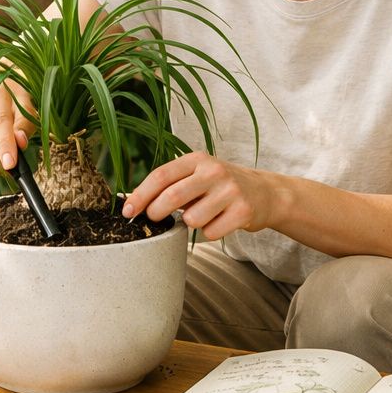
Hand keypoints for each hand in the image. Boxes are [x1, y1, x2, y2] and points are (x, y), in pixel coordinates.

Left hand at [122, 152, 275, 239]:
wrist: (264, 192)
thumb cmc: (219, 186)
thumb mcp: (196, 175)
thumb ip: (169, 185)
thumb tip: (131, 202)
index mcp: (196, 159)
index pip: (161, 176)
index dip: (140, 196)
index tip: (127, 212)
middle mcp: (214, 171)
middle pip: (172, 197)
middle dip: (157, 212)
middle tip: (156, 218)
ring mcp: (230, 190)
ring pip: (192, 219)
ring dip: (190, 224)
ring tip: (202, 215)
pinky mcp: (243, 210)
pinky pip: (210, 233)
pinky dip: (209, 233)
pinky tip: (220, 221)